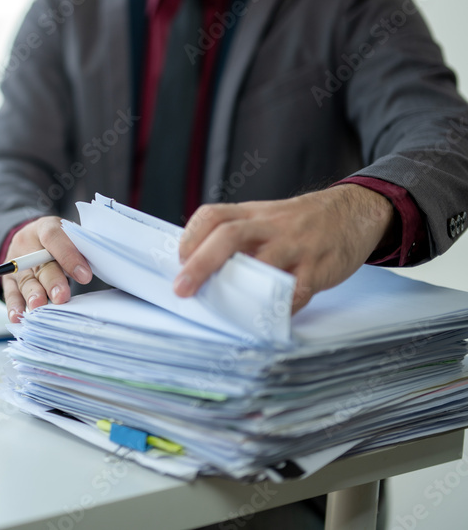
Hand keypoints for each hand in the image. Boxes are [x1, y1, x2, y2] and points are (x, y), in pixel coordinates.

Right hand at [1, 216, 92, 322]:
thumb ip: (77, 249)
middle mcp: (27, 244)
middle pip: (40, 264)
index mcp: (45, 227)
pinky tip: (18, 316)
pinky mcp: (8, 280)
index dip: (68, 256)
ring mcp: (15, 263)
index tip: (84, 275)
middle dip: (51, 281)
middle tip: (61, 296)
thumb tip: (88, 273)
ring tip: (39, 306)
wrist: (32, 241)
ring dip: (32, 295)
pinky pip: (10, 294)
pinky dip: (14, 306)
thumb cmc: (59, 241)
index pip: (54, 237)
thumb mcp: (68, 236)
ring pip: (26, 280)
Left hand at [175, 184, 394, 312]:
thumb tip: (198, 271)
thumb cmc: (298, 223)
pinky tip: (265, 320)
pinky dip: (278, 309)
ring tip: (222, 309)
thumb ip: (238, 240)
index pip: (213, 215)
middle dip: (201, 263)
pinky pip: (295, 291)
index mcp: (252, 213)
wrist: (354, 212)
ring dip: (240, 289)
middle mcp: (271, 225)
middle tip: (183, 288)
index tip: (178, 260)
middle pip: (229, 236)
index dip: (191, 236)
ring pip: (264, 264)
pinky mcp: (319, 267)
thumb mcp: (266, 219)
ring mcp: (296, 245)